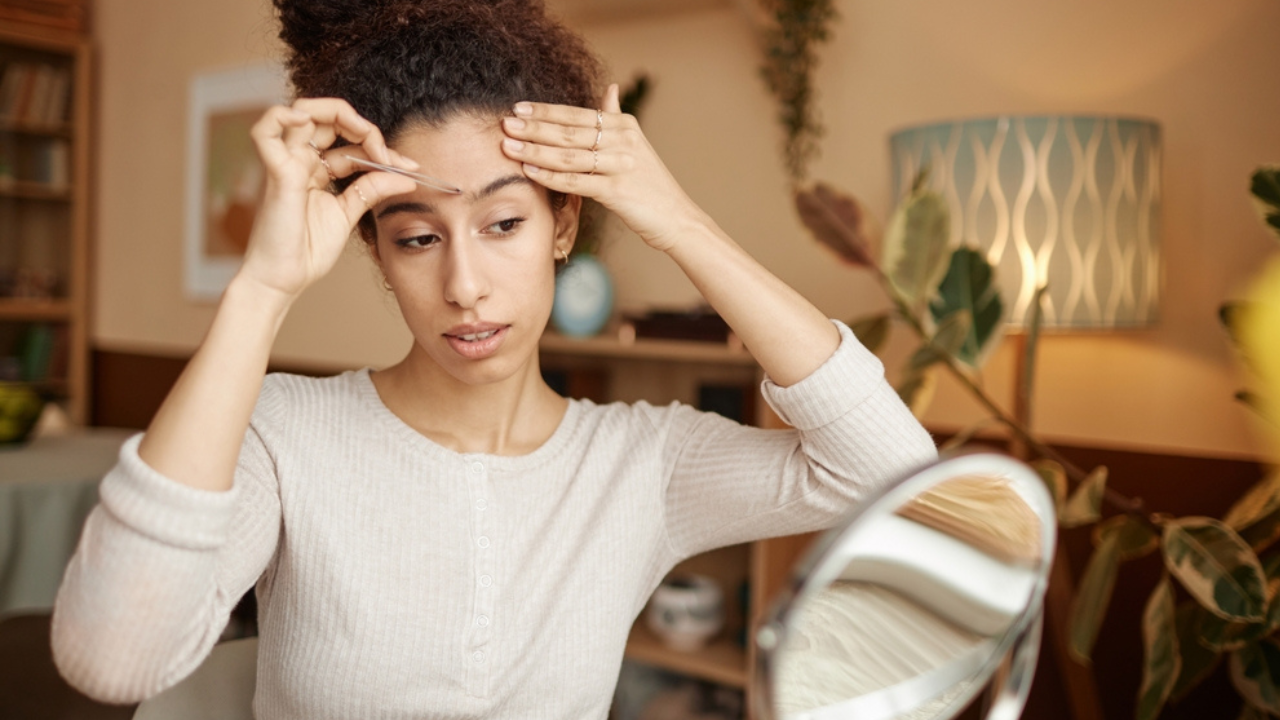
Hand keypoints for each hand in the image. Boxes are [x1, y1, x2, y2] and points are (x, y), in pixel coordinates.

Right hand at [238, 98, 419, 301]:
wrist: (284, 280)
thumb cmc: (307, 250)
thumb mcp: (348, 214)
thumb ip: (372, 190)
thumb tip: (407, 178)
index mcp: (316, 170)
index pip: (350, 143)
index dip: (381, 149)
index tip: (410, 167)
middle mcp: (299, 161)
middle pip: (328, 118)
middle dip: (364, 128)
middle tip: (387, 154)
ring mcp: (285, 164)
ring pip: (301, 111)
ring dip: (338, 113)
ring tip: (366, 136)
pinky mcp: (275, 173)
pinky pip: (265, 131)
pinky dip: (283, 116)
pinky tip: (313, 125)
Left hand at [500, 84, 704, 252]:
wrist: (676, 217)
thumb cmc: (650, 184)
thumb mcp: (636, 145)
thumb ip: (617, 117)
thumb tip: (610, 88)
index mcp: (625, 125)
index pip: (577, 114)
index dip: (545, 111)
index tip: (518, 108)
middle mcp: (624, 141)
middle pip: (569, 131)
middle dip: (534, 127)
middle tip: (505, 123)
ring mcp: (621, 165)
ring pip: (569, 155)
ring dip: (535, 150)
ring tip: (509, 145)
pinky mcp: (617, 190)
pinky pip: (576, 181)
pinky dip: (550, 176)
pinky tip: (529, 170)